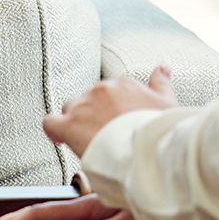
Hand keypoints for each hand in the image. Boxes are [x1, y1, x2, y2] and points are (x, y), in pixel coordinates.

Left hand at [42, 65, 176, 156]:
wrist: (147, 152)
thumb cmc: (160, 132)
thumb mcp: (168, 103)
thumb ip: (161, 83)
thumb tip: (163, 67)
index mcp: (124, 84)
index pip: (110, 91)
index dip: (110, 109)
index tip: (114, 121)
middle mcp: (102, 90)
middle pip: (89, 100)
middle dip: (93, 115)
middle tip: (103, 135)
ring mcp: (84, 106)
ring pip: (71, 109)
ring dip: (77, 122)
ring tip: (88, 141)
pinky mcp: (70, 125)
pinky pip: (51, 122)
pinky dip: (53, 130)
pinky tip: (60, 139)